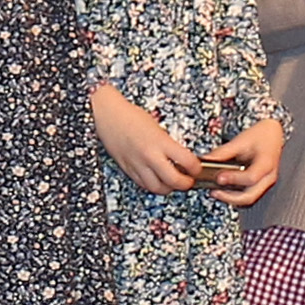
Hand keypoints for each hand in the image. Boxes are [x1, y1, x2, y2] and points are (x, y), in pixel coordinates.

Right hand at [91, 85, 205, 196]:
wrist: (107, 116)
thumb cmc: (130, 116)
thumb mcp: (157, 128)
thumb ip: (169, 144)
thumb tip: (181, 158)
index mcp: (160, 142)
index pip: (187, 161)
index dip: (196, 168)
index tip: (197, 168)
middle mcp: (150, 155)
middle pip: (174, 181)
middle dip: (185, 184)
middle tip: (189, 181)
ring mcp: (138, 164)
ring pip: (157, 188)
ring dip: (168, 188)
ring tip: (172, 183)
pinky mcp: (128, 169)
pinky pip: (143, 184)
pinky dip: (153, 185)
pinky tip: (157, 180)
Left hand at [208, 118, 285, 206]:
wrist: (273, 134)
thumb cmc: (260, 136)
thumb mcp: (241, 140)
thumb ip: (223, 152)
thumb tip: (206, 161)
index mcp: (266, 163)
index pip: (251, 177)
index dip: (233, 179)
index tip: (219, 177)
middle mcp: (268, 177)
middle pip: (250, 196)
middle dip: (229, 197)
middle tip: (214, 191)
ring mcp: (265, 183)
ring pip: (248, 199)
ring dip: (230, 199)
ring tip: (215, 192)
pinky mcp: (260, 186)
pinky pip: (248, 195)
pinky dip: (234, 196)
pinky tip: (223, 190)